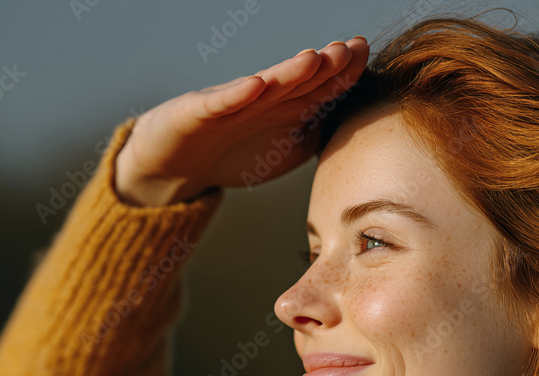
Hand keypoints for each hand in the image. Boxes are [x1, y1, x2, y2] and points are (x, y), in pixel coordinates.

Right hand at [114, 35, 369, 206]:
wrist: (174, 164)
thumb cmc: (234, 152)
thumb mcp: (285, 150)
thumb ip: (317, 135)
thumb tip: (354, 131)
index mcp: (284, 106)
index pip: (319, 86)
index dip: (342, 71)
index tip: (364, 53)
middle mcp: (261, 98)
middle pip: (298, 80)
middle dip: (324, 64)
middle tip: (349, 48)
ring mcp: (230, 103)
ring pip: (264, 86)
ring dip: (289, 72)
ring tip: (313, 59)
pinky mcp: (198, 113)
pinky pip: (220, 103)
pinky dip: (237, 95)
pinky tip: (255, 85)